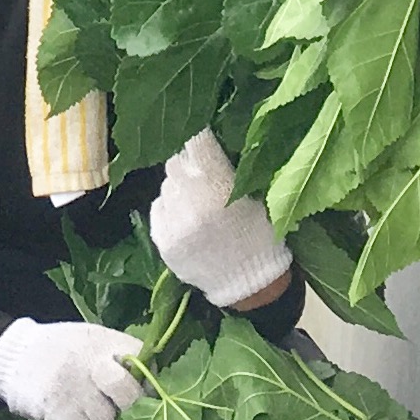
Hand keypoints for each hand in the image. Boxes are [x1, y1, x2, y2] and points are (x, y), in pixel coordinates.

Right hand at [0, 316, 145, 419]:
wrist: (10, 355)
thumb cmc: (59, 349)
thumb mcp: (88, 338)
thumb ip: (118, 354)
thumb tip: (155, 378)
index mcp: (100, 341)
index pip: (140, 359)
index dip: (146, 378)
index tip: (141, 386)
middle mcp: (88, 361)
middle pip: (128, 392)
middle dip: (127, 403)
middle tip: (115, 404)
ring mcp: (71, 385)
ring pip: (106, 418)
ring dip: (98, 417)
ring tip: (81, 403)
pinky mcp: (54, 407)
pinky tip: (66, 412)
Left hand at [148, 130, 295, 309]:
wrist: (249, 285)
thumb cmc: (260, 237)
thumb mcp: (256, 196)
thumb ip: (233, 168)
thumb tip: (215, 135)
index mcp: (218, 185)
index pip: (195, 140)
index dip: (198, 134)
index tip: (201, 133)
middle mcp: (189, 198)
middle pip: (176, 159)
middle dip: (188, 161)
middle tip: (203, 173)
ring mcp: (172, 219)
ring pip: (167, 184)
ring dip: (179, 187)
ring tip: (199, 203)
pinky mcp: (160, 236)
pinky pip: (159, 207)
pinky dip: (170, 207)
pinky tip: (188, 219)